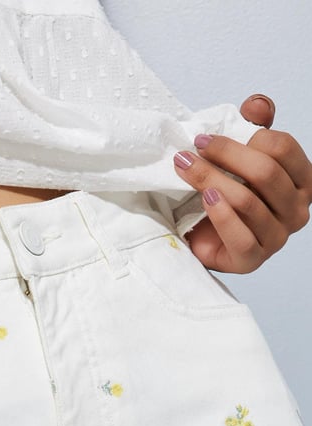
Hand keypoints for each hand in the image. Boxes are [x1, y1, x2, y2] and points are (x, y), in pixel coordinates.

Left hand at [173, 94, 311, 272]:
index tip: (207, 138)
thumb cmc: (225, 195)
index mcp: (301, 181)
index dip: (245, 137)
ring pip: (248, 202)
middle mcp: (296, 211)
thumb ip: (253, 129)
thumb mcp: (238, 158)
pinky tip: (204, 199)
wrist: (201, 238)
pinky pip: (241, 237)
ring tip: (185, 168)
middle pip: (265, 173)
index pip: (283, 148)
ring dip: (211, 179)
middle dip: (225, 156)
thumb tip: (257, 105)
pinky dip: (220, 214)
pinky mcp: (253, 260)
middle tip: (193, 149)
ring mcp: (277, 238)